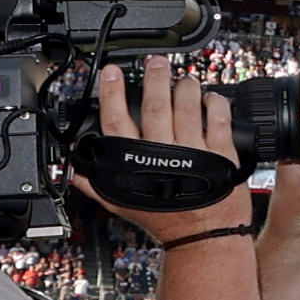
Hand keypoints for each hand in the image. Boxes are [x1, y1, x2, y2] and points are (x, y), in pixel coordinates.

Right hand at [70, 63, 248, 234]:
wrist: (202, 237)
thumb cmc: (166, 221)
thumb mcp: (124, 204)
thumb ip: (98, 186)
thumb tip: (76, 171)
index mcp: (138, 163)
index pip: (117, 122)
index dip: (112, 94)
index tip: (112, 74)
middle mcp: (165, 154)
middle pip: (156, 107)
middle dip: (154, 79)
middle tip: (154, 63)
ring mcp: (195, 153)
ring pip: (188, 108)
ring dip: (185, 87)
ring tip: (182, 77)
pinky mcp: (223, 156)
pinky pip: (219, 120)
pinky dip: (215, 104)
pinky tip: (211, 97)